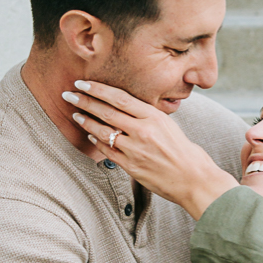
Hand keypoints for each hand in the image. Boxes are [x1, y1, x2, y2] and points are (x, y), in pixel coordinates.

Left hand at [62, 80, 237, 218]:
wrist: (194, 179)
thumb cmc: (185, 152)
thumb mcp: (169, 126)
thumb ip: (148, 117)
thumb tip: (129, 109)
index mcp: (153, 117)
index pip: (119, 98)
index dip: (98, 89)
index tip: (82, 83)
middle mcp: (143, 131)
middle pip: (106, 111)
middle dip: (84, 101)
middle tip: (68, 94)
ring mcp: (135, 150)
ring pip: (103, 131)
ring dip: (86, 121)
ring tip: (75, 114)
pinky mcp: (131, 166)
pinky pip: (108, 151)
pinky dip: (97, 141)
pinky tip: (90, 134)